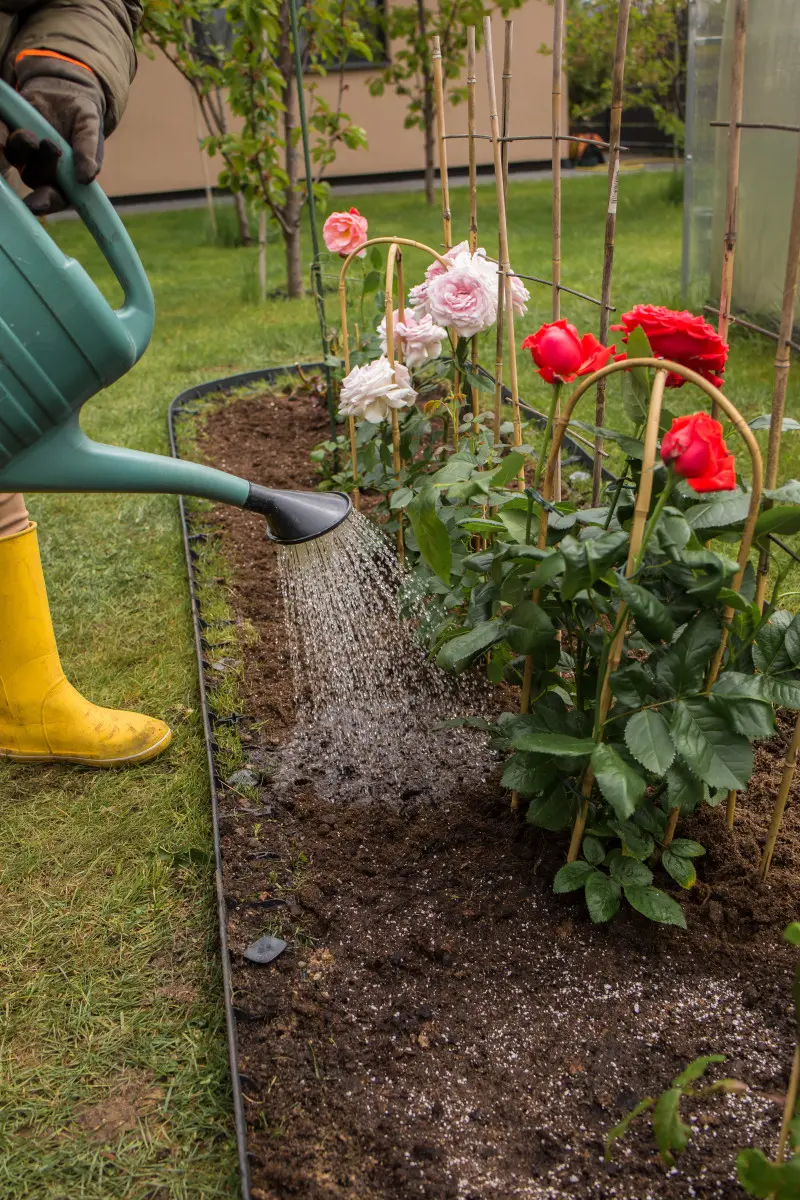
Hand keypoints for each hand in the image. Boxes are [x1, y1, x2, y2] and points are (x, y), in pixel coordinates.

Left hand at [0, 68, 104, 214]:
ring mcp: (23, 154)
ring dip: (21, 147)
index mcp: (64, 179)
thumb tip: (86, 177)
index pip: (54, 198)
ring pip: (15, 157)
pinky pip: (1, 136)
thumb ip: (89, 151)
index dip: (44, 202)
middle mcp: (41, 171)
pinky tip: (7, 125)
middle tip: (50, 145)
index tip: (36, 204)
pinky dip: (1, 133)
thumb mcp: (89, 128)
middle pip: (33, 178)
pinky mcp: (9, 133)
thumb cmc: (81, 116)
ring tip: (30, 134)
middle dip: (40, 166)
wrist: (63, 91)